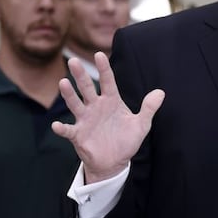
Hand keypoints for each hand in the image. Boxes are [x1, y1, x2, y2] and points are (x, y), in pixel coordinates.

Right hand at [52, 52, 164, 183]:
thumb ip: (149, 108)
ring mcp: (85, 120)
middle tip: (74, 61)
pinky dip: (62, 128)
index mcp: (111, 101)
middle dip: (81, 75)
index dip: (104, 68)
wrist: (115, 162)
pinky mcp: (78, 135)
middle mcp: (96, 107)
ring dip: (69, 94)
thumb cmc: (126, 141)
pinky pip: (68, 130)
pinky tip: (57, 125)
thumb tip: (161, 92)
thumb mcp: (141, 125)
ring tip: (63, 83)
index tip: (99, 54)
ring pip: (75, 104)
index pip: (107, 81)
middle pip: (87, 88)